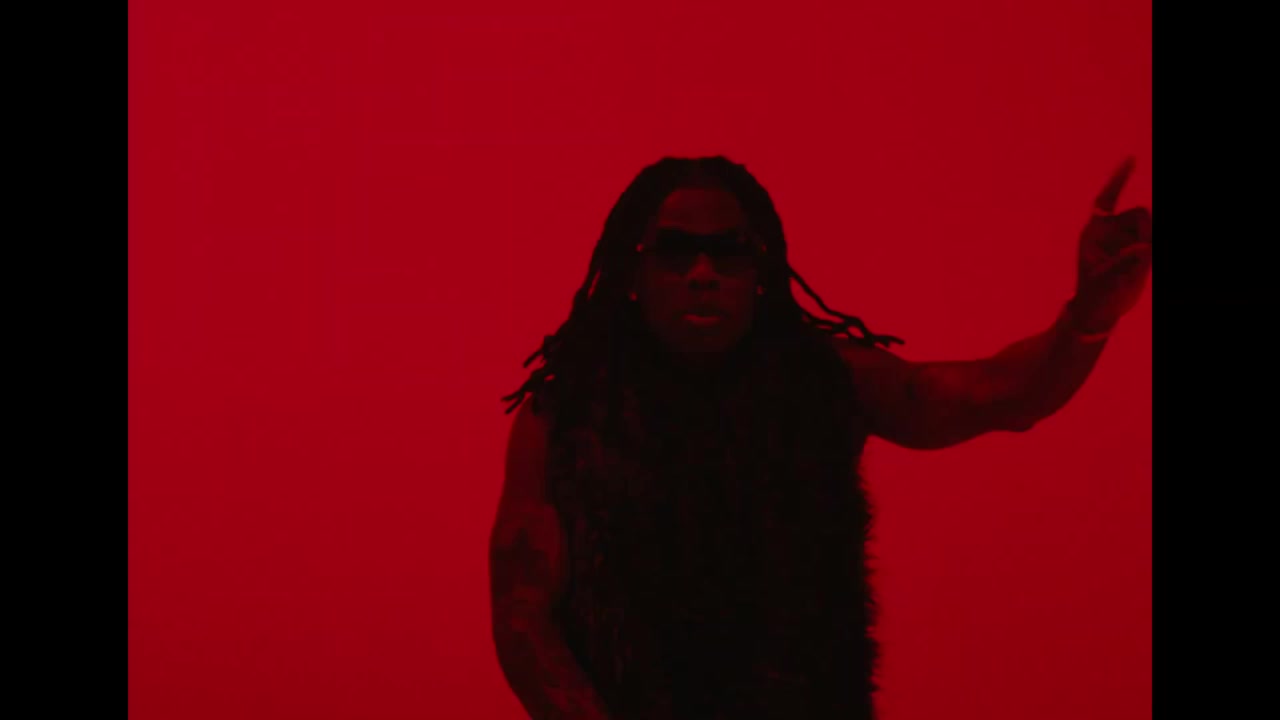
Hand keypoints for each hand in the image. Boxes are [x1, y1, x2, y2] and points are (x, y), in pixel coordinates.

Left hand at [1069, 157, 1152, 333]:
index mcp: (1094, 231)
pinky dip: (1153, 243)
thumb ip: (1124, 263)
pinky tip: (1145, 257)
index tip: (1131, 159)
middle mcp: (1111, 230)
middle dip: (1145, 231)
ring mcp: (1127, 238)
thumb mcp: (1106, 281)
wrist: (1100, 310)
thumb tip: (1143, 248)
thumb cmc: (1096, 294)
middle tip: (1139, 257)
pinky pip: (1153, 237)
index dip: (1119, 179)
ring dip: (1149, 242)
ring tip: (1136, 268)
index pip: (1106, 200)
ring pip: (1150, 227)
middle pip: (1140, 214)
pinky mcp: (1140, 248)